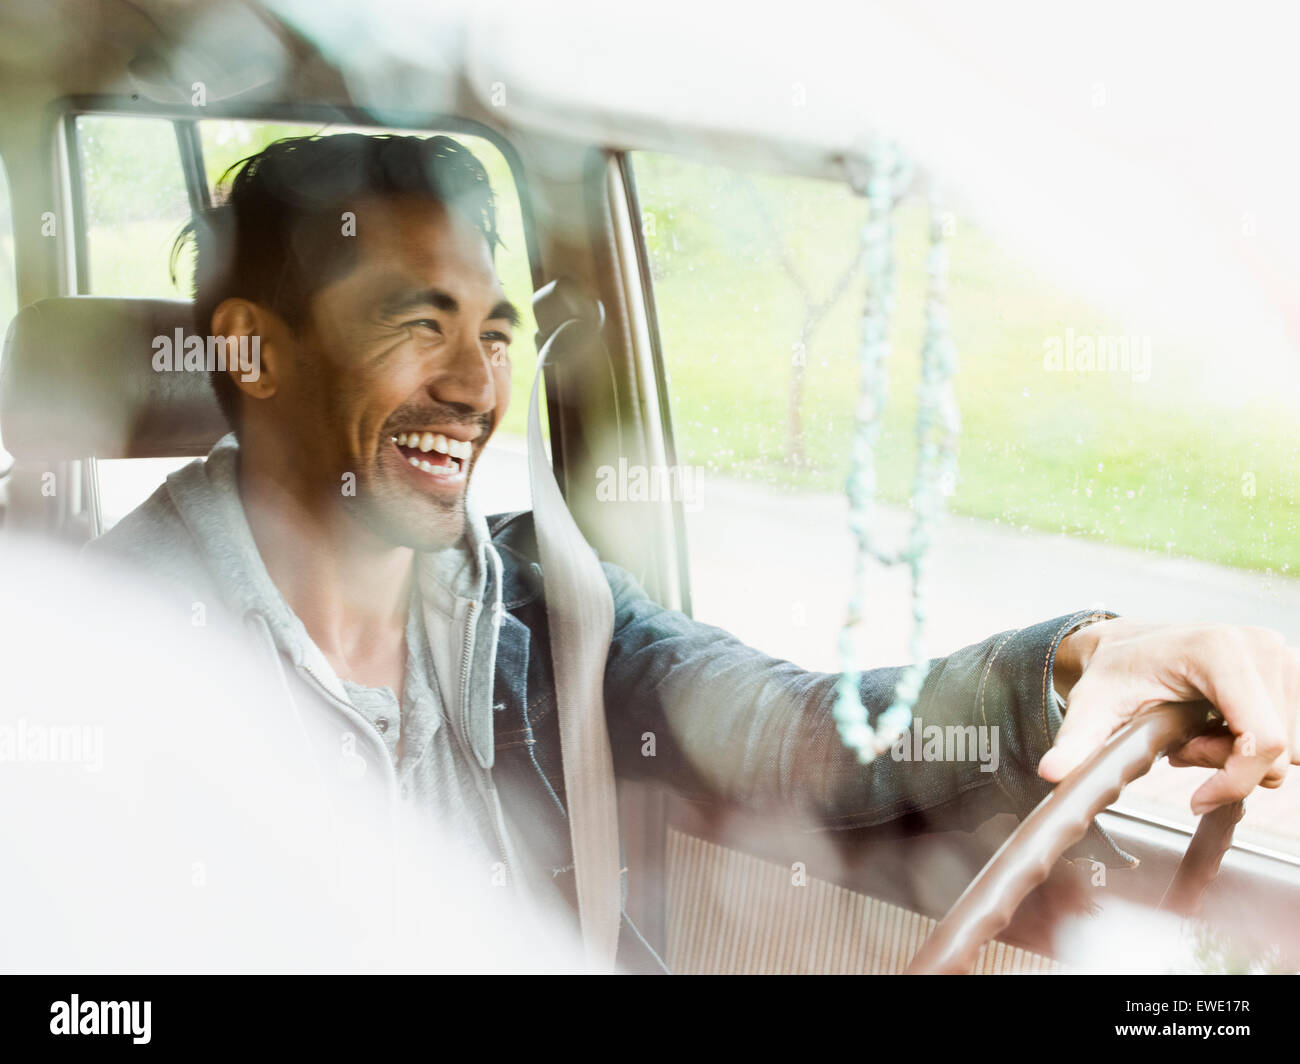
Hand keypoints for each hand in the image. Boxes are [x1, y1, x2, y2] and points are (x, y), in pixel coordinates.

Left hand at [1039, 619, 1299, 813]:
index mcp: (1220, 651)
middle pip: (1277, 749)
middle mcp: (1260, 645)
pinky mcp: (1291, 668)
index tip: (1195, 800)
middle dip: (1228, 766)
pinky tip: (1218, 726)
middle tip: (1181, 748)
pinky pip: (1294, 733)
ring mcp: (1282, 655)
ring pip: (1289, 746)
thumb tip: (1051, 773)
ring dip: (1241, 755)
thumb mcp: (1092, 708)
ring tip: (1196, 733)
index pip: (1264, 740)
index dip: (1235, 780)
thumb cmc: (1113, 673)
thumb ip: (1076, 742)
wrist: (1126, 646)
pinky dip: (1256, 743)